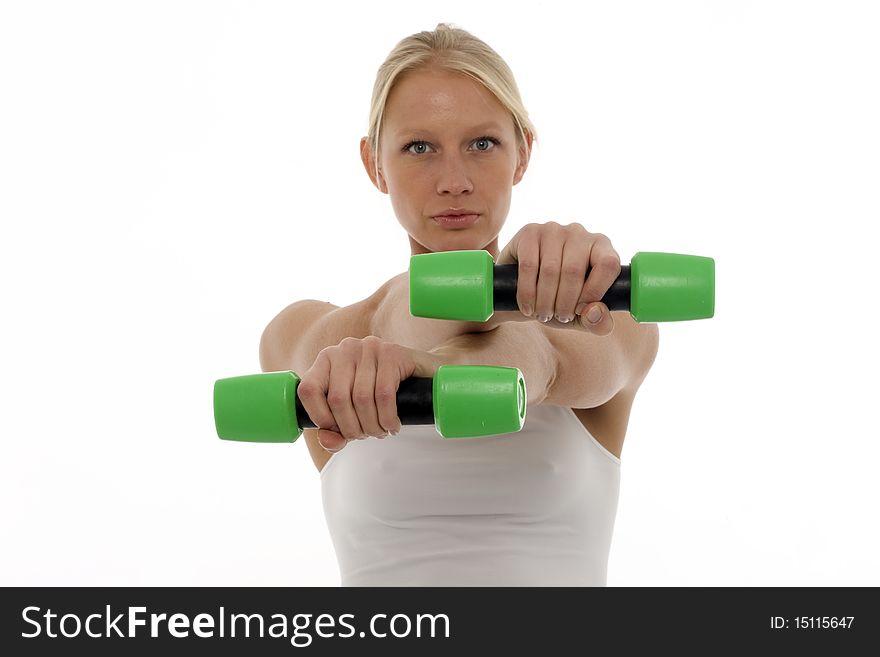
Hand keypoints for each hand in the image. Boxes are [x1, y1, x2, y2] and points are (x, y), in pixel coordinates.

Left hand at [296, 336, 441, 452]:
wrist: (424, 376)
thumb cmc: (384, 394)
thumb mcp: (354, 413)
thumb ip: (336, 431)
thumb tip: (327, 441)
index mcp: (327, 360)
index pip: (308, 390)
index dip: (319, 417)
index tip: (337, 430)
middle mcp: (345, 349)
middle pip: (338, 399)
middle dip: (353, 428)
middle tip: (367, 435)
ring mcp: (369, 347)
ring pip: (362, 399)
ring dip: (372, 426)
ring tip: (381, 431)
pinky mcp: (392, 352)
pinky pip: (383, 394)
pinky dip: (388, 418)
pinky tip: (393, 425)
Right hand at [495, 221, 620, 335]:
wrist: (521, 290)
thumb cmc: (558, 300)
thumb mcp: (582, 317)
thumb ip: (598, 322)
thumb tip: (594, 312)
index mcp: (602, 247)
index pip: (608, 264)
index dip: (595, 291)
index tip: (580, 310)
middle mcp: (579, 233)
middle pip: (574, 271)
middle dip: (564, 303)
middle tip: (559, 318)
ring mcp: (553, 230)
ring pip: (550, 270)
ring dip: (545, 301)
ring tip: (543, 315)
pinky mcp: (530, 232)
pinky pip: (529, 266)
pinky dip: (527, 293)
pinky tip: (528, 306)